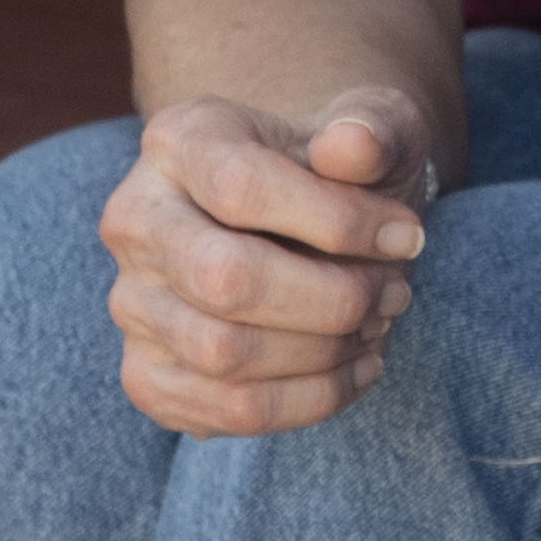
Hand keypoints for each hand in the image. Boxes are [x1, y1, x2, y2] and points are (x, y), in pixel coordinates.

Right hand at [101, 89, 432, 436]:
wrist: (304, 221)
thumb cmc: (340, 172)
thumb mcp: (371, 130)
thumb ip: (371, 129)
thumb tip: (353, 146)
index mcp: (178, 142)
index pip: (243, 189)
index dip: (339, 222)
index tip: (409, 236)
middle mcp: (135, 220)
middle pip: (226, 281)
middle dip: (335, 299)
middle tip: (395, 293)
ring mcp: (131, 303)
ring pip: (223, 355)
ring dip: (325, 354)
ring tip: (377, 326)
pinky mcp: (147, 374)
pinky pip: (225, 411)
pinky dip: (309, 401)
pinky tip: (354, 369)